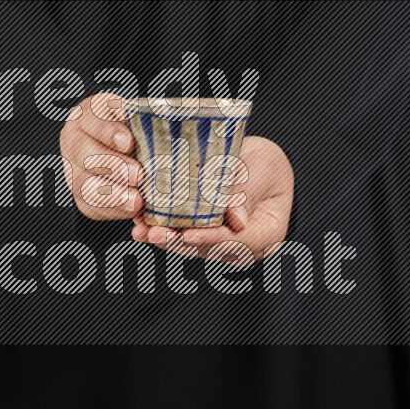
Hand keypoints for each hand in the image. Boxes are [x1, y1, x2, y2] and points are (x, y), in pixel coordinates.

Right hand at [59, 93, 143, 219]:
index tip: (129, 142)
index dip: (109, 132)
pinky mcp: (80, 195)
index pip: (92, 120)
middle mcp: (73, 142)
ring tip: (136, 200)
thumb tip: (151, 123)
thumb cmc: (132, 128)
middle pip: (84, 155)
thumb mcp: (136, 114)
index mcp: (86, 116)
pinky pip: (91, 206)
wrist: (121, 146)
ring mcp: (73, 170)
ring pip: (84, 185)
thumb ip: (141, 119)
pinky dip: (113, 210)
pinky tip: (132, 210)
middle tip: (138, 175)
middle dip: (113, 167)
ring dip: (112, 195)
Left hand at [131, 136, 293, 261]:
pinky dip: (163, 229)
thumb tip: (236, 221)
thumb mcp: (263, 169)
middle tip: (154, 234)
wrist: (260, 159)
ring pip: (191, 245)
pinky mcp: (204, 234)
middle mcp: (245, 245)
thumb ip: (248, 194)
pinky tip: (142, 225)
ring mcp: (223, 243)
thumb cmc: (267, 163)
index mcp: (267, 233)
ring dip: (165, 238)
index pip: (238, 241)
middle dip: (178, 242)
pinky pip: (183, 235)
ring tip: (142, 230)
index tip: (188, 234)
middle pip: (210, 249)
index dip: (211, 239)